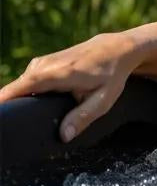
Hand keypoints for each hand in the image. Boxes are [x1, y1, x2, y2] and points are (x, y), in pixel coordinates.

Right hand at [0, 32, 136, 142]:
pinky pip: (26, 82)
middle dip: (11, 106)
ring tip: (23, 118)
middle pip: (15, 90)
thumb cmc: (112, 75)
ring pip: (20, 86)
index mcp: (56, 74)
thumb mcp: (103, 99)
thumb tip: (63, 136)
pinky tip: (32, 105)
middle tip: (14, 127)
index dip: (4, 101)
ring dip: (19, 101)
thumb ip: (82, 117)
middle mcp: (44, 66)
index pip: (19, 88)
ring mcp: (41, 63)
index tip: (1, 116)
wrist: (117, 49)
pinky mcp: (41, 63)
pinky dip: (25, 93)